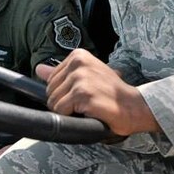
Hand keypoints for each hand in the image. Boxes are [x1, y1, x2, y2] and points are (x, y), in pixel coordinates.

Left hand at [35, 49, 160, 135]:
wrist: (134, 105)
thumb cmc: (111, 92)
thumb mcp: (87, 76)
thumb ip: (61, 73)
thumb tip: (39, 69)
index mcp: (78, 56)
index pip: (50, 80)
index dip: (64, 92)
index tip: (83, 93)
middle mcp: (78, 64)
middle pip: (50, 91)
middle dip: (64, 102)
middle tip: (86, 102)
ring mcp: (80, 78)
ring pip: (54, 103)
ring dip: (68, 111)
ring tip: (88, 106)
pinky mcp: (82, 94)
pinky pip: (61, 111)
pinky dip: (72, 117)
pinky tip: (89, 111)